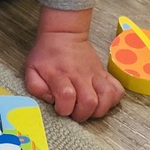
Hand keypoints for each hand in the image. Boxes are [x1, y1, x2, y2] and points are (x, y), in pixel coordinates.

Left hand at [25, 7, 123, 121]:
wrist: (64, 35)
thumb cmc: (47, 54)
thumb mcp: (31, 69)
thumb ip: (36, 87)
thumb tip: (51, 99)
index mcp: (60, 75)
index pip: (67, 97)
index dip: (64, 109)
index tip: (60, 108)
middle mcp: (80, 75)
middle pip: (89, 102)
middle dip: (82, 114)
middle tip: (75, 112)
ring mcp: (95, 74)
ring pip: (107, 97)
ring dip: (100, 109)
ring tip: (90, 109)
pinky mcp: (105, 73)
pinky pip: (117, 89)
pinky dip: (113, 99)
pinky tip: (102, 101)